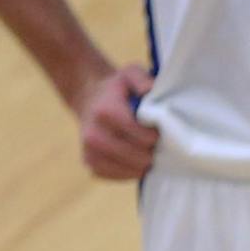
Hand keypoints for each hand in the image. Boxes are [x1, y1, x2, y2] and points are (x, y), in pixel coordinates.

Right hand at [77, 64, 157, 179]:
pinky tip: (136, 161)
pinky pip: (114, 176)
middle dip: (151, 152)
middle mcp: (93, 134)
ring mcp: (89, 151)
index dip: (155, 136)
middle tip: (159, 146)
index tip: (160, 131)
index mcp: (105, 112)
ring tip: (150, 154)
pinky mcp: (89, 163)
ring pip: (125, 169)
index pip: (139, 135)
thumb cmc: (117, 88)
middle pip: (134, 155)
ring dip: (142, 165)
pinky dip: (129, 172)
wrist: (89, 99)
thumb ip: (142, 80)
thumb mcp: (130, 74)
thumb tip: (150, 90)